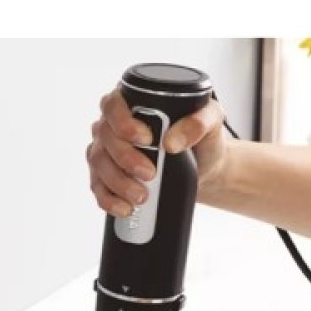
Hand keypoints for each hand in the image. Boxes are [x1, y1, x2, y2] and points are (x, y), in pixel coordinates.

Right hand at [86, 88, 228, 217]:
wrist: (205, 168)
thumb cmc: (203, 139)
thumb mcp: (211, 121)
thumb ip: (198, 122)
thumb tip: (172, 141)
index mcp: (132, 102)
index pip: (113, 105)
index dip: (123, 122)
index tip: (146, 139)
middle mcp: (113, 124)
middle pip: (105, 137)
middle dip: (125, 158)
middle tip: (150, 174)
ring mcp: (107, 150)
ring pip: (98, 163)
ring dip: (118, 182)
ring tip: (142, 196)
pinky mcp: (107, 175)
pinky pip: (98, 187)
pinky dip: (110, 200)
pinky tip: (126, 208)